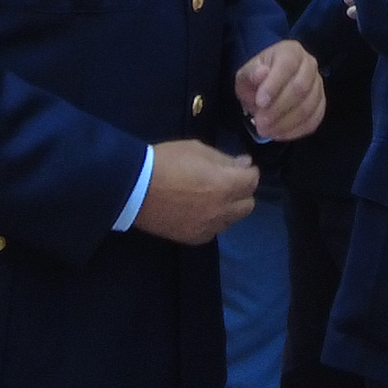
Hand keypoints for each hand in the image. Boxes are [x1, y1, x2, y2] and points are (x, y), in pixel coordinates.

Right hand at [131, 139, 258, 244]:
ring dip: (228, 208)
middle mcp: (221, 210)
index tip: (241, 166)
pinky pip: (213, 230)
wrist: (134, 189)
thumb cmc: (166, 162)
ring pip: (232, 220)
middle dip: (242, 191)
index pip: (252, 181)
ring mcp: (208, 227)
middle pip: (248, 204)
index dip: (249, 171)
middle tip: (228, 182)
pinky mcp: (193, 238)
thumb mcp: (198, 149)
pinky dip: (212, 221)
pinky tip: (199, 211)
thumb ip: (225, 159)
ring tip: (211, 197)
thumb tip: (244, 164)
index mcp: (225, 185)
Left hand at [232, 39, 325, 144]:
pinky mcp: (320, 105)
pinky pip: (313, 120)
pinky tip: (278, 134)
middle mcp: (310, 65)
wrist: (266, 89)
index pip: (287, 65)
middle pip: (301, 87)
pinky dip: (295, 131)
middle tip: (260, 123)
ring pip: (309, 107)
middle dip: (279, 108)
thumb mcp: (246, 75)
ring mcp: (318, 85)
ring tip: (266, 130)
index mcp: (291, 51)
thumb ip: (251, 74)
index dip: (274, 85)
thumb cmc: (256, 79)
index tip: (260, 103)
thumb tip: (262, 72)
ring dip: (286, 123)